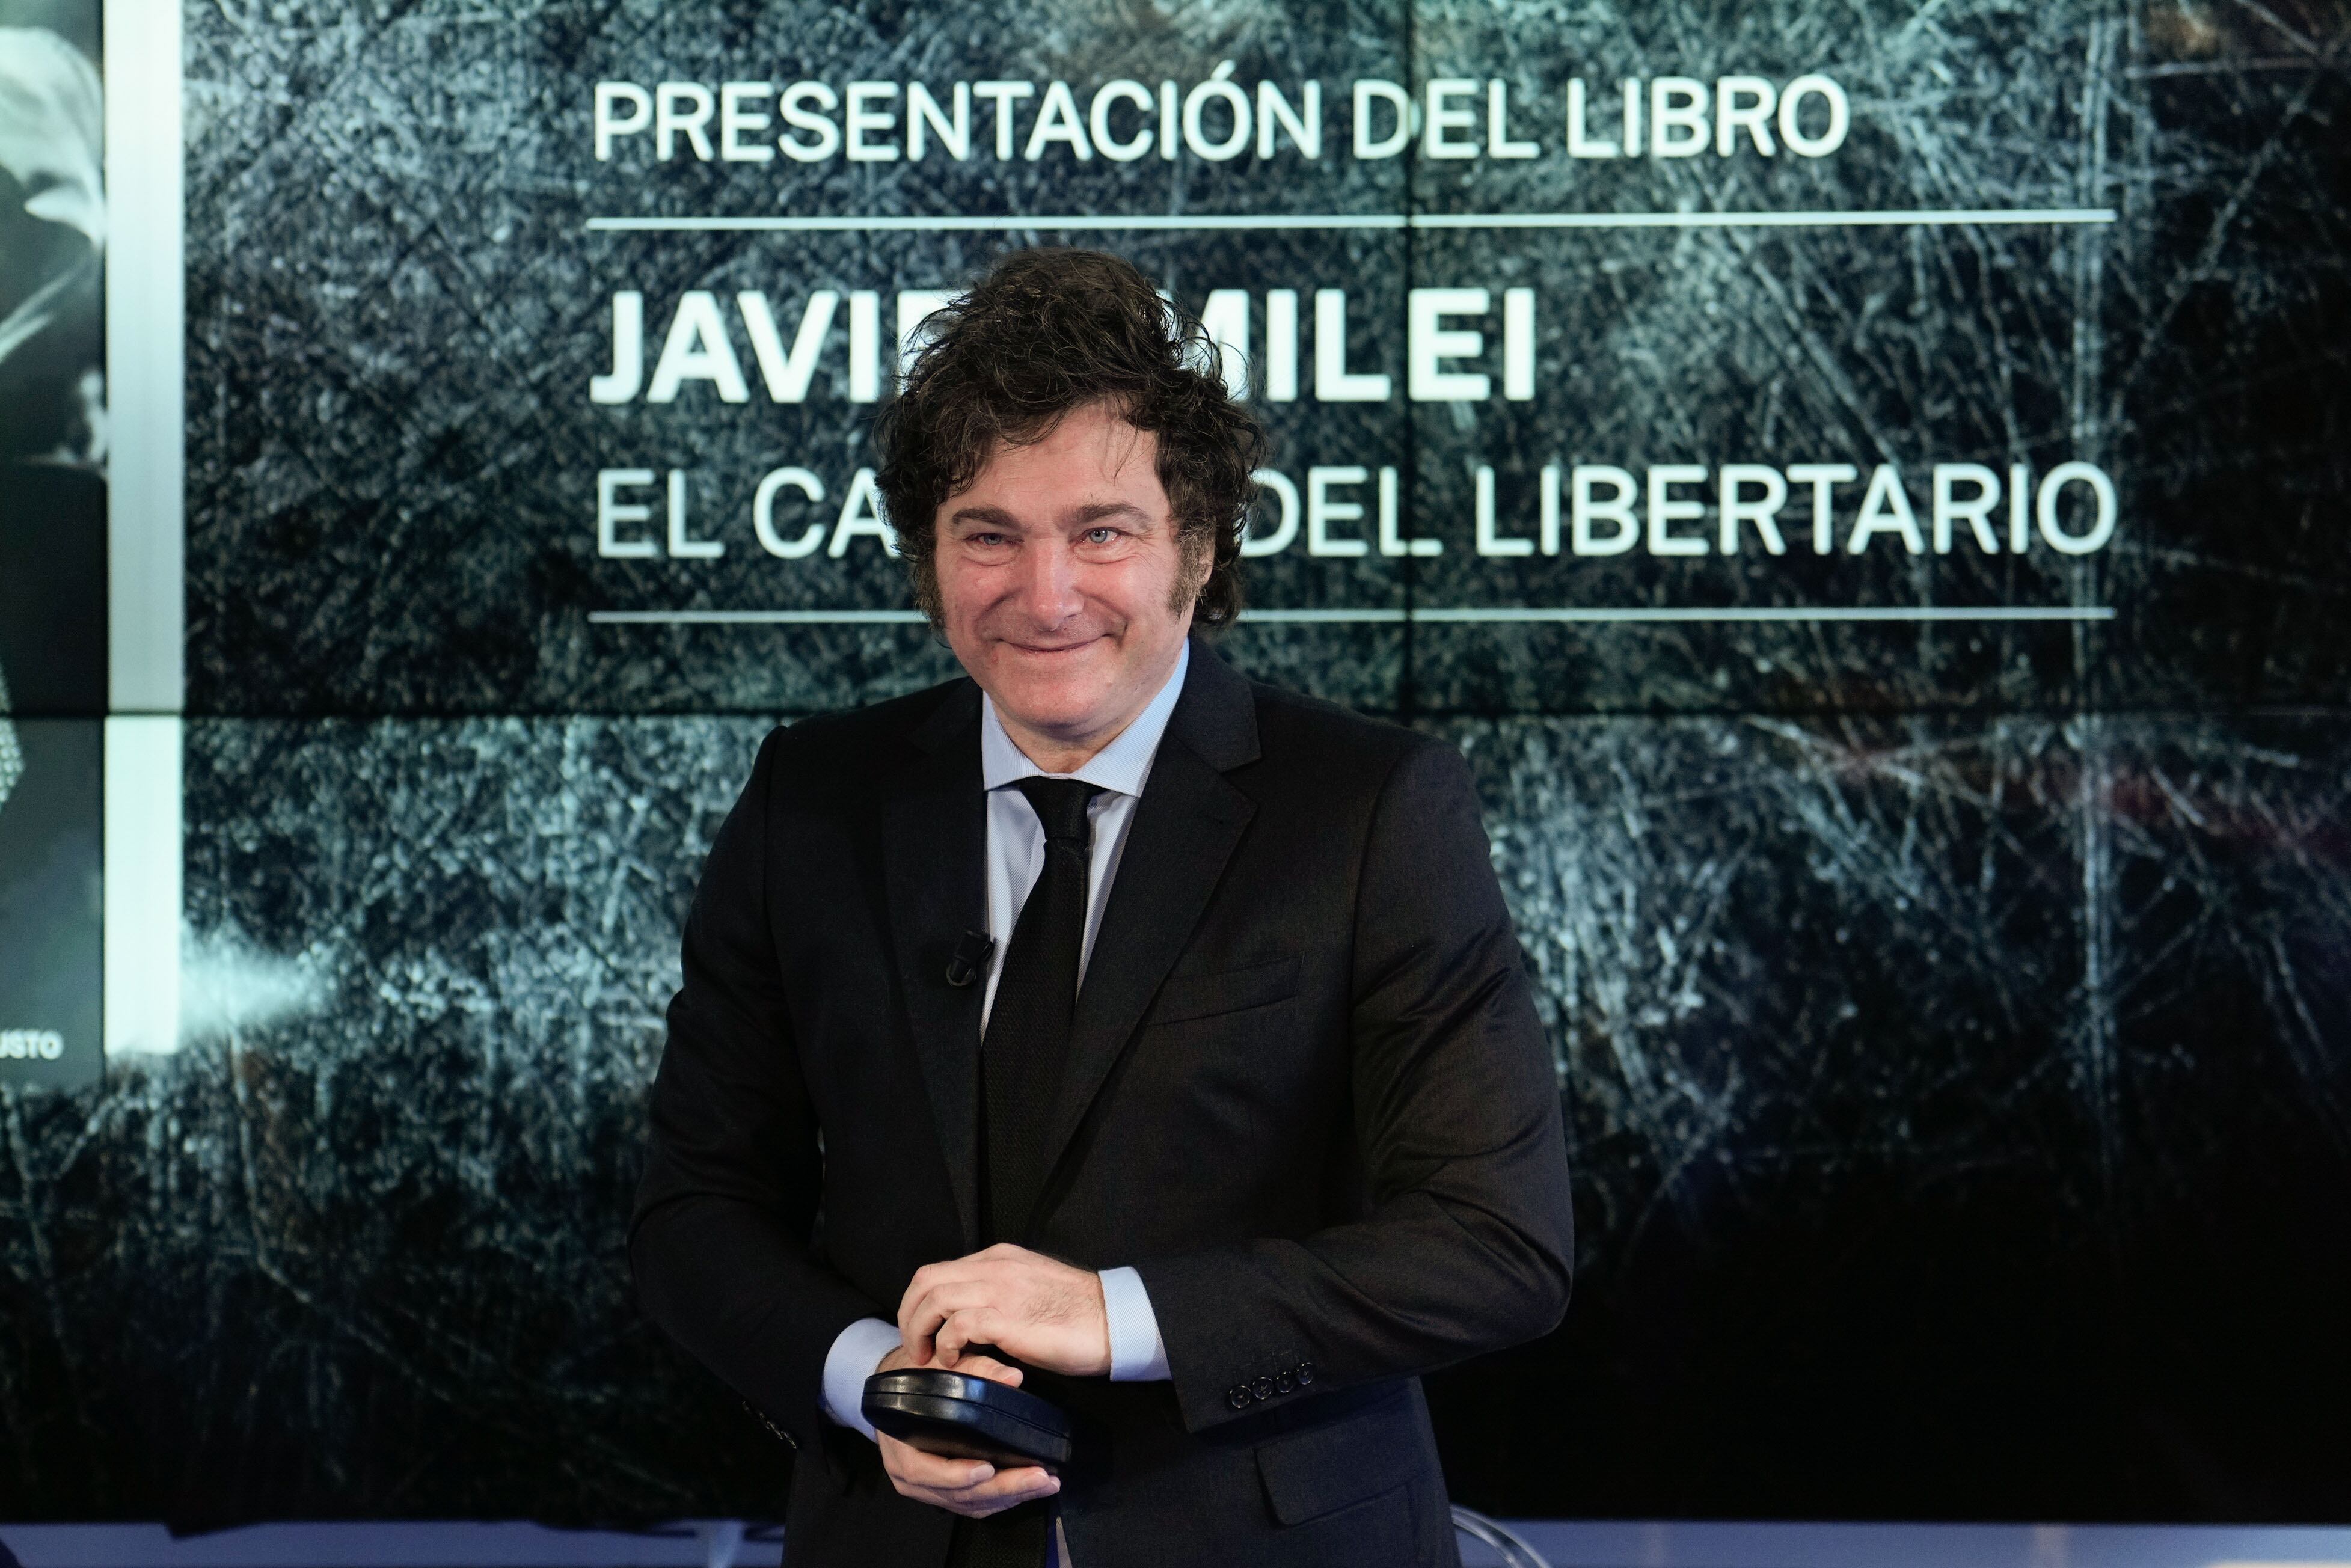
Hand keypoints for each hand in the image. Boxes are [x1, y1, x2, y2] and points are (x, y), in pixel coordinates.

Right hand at [871, 1342, 1059, 1517]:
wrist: (898, 1395)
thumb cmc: (914, 1381)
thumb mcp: (939, 1368)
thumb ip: (977, 1368)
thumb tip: (1011, 1376)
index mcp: (903, 1448)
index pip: (927, 1471)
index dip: (957, 1475)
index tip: (988, 1468)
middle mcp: (911, 1476)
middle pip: (958, 1494)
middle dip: (1003, 1488)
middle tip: (1038, 1478)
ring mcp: (927, 1489)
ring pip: (969, 1504)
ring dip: (1009, 1497)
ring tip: (1043, 1484)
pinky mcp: (942, 1493)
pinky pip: (971, 1505)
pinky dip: (999, 1501)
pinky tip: (1025, 1491)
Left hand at [898, 1242, 1111, 1377]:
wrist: (1113, 1319)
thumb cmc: (1077, 1312)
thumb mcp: (1028, 1290)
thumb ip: (999, 1294)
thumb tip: (971, 1319)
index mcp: (998, 1259)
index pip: (938, 1271)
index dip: (919, 1304)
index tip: (921, 1333)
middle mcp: (994, 1267)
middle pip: (926, 1281)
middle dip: (910, 1316)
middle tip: (915, 1348)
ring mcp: (1001, 1289)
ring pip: (935, 1298)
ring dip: (922, 1331)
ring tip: (929, 1358)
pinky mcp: (1009, 1318)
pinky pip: (959, 1324)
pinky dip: (947, 1343)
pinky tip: (954, 1360)